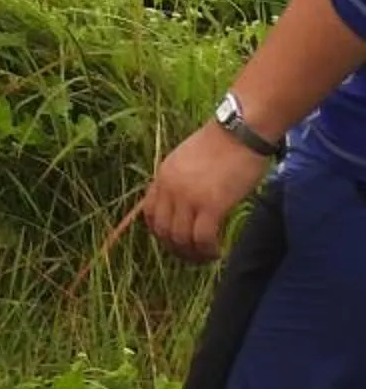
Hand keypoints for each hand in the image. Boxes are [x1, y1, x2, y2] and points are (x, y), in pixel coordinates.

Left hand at [142, 122, 272, 262]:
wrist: (240, 131)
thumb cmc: (222, 143)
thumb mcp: (188, 159)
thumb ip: (180, 179)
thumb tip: (184, 203)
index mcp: (163, 176)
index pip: (149, 213)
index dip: (161, 233)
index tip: (176, 241)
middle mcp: (170, 188)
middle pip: (163, 230)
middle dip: (176, 248)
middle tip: (193, 256)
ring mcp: (189, 197)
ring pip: (181, 239)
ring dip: (192, 254)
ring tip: (207, 256)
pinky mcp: (211, 204)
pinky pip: (202, 239)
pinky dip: (208, 250)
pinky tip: (218, 251)